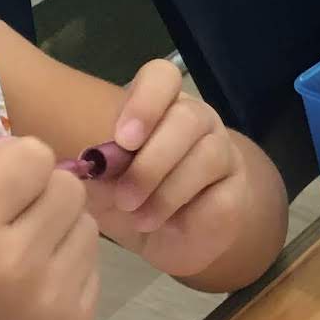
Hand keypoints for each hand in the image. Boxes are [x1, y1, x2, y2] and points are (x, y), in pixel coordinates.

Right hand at [0, 136, 98, 319]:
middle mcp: (15, 269)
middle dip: (39, 195)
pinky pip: (90, 269)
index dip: (11, 167)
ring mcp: (51, 306)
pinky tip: (25, 292)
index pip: (34, 157)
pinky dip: (63, 270)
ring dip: (56, 231)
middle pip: (69, 189)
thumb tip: (19, 148)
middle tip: (6, 222)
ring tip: (14, 259)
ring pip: (87, 227)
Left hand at [90, 61, 257, 282]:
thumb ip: (94, 167)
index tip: (122, 139)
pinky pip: (219, 191)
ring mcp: (222, 152)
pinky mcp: (237, 190)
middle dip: (152, 159)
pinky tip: (162, 225)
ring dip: (165, 190)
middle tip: (124, 195)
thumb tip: (82, 163)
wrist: (164, 243)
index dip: (145, 101)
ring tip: (137, 218)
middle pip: (187, 116)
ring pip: (206, 154)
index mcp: (161, 106)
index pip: (163, 76)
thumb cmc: (129, 201)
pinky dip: (185, 211)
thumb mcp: (102, 184)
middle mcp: (197, 121)